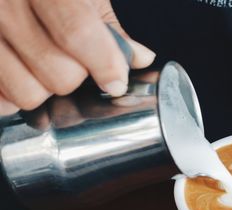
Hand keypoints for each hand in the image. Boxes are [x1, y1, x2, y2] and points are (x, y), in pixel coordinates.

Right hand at [0, 0, 154, 114]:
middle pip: (58, 74)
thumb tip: (140, 58)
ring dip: (47, 91)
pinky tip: (24, 75)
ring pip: (28, 93)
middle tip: (78, 65)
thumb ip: (109, 26)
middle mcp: (5, 5)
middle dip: (78, 78)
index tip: (116, 82)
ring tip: (48, 69)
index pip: (77, 32)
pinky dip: (15, 97)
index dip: (104, 64)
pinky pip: (1, 100)